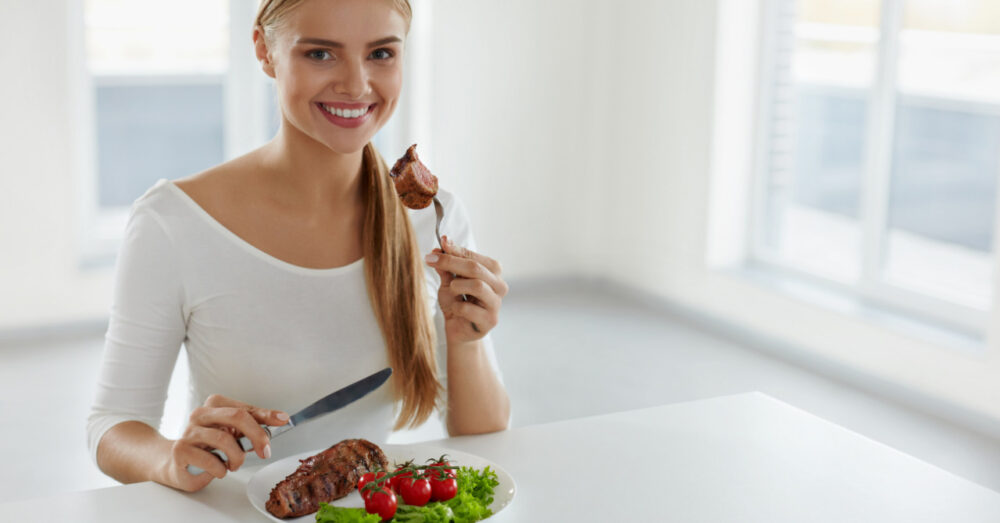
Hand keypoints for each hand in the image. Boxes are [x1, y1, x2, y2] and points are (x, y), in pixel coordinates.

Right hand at [162, 394, 287, 491]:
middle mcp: (200, 414)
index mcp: (215, 405)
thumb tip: (281, 418)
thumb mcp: (233, 433)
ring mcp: (189, 431)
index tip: (283, 420)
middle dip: (256, 435)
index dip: (266, 415)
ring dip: (237, 457)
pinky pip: (210, 460)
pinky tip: (219, 470)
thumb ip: (254, 423)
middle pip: (237, 417)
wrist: (177, 463)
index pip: (245, 408)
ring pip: (225, 440)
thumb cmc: (208, 447)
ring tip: (234, 464)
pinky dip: (221, 469)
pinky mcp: (181, 450)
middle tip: (265, 451)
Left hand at [425, 235, 508, 343]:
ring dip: (456, 286)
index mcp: (493, 272)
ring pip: (477, 286)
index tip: (437, 247)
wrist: (458, 330)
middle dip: (451, 262)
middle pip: (476, 268)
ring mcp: (496, 304)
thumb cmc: (457, 303)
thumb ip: (446, 266)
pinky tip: (455, 310)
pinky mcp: (490, 320)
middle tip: (432, 260)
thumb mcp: (448, 282)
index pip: (474, 256)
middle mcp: (499, 286)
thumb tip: (440, 247)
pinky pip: (468, 308)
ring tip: (451, 291)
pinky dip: (455, 306)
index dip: (454, 250)